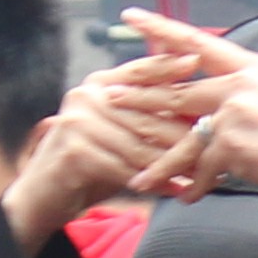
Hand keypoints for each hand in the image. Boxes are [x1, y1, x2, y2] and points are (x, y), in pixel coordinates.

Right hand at [0, 49, 199, 245]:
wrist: (42, 197)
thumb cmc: (88, 164)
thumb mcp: (117, 132)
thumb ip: (145, 116)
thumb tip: (195, 112)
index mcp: (99, 84)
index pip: (139, 70)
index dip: (168, 65)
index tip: (196, 60)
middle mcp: (86, 95)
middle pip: (147, 112)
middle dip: (182, 134)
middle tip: (214, 145)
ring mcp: (78, 121)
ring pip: (140, 144)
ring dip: (173, 163)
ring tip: (201, 174)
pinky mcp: (74, 150)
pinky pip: (125, 168)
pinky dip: (153, 181)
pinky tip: (174, 190)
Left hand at [124, 11, 257, 204]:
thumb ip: (242, 97)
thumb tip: (206, 110)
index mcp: (255, 66)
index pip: (198, 41)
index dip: (162, 28)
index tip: (132, 17)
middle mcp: (244, 80)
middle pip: (179, 88)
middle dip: (141, 97)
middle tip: (109, 95)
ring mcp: (238, 108)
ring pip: (184, 135)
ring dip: (159, 159)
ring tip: (137, 176)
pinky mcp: (233, 139)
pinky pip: (203, 166)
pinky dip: (196, 186)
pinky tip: (189, 198)